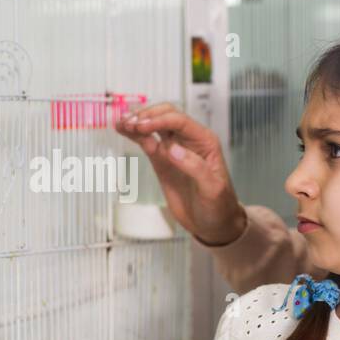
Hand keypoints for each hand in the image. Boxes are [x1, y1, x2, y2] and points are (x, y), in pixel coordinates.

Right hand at [115, 102, 247, 244]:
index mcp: (204, 141)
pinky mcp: (162, 161)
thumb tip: (172, 149)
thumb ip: (195, 167)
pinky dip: (134, 135)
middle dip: (146, 116)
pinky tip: (122, 129)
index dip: (159, 120)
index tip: (142, 126)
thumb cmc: (219, 205)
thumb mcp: (212, 189)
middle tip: (129, 124)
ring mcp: (173, 149)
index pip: (179, 121)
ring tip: (120, 122)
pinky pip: (147, 142)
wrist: (213, 223)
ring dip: (137, 121)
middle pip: (165, 115)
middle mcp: (188, 140)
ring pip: (154, 126)